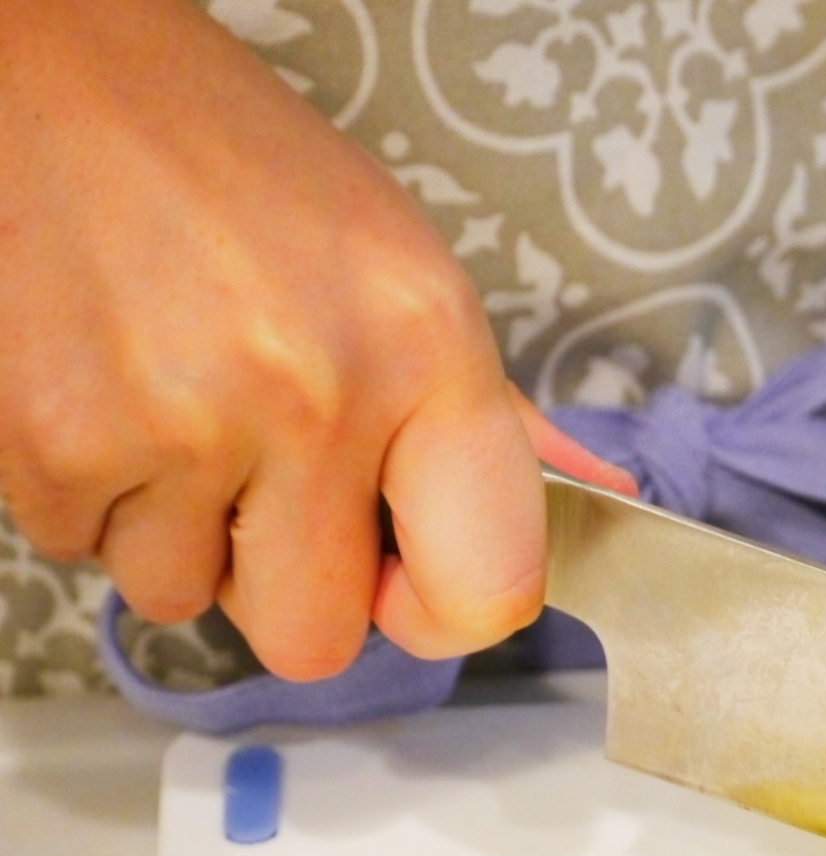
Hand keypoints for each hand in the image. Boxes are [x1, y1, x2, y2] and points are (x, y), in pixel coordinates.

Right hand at [0, 0, 621, 678]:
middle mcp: (317, 394)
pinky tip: (110, 391)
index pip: (488, 590)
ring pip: (184, 599)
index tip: (407, 581)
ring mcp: (180, 423)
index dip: (440, 612)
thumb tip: (598, 501)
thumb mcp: (404, 275)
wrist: (60, 73)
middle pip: (319, 639)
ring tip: (176, 404)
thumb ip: (491, 417)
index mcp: (429, 351)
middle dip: (288, 583)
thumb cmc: (242, 175)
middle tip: (267, 479)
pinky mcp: (54, 440)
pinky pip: (81, 551)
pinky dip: (91, 495)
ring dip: (177, 532)